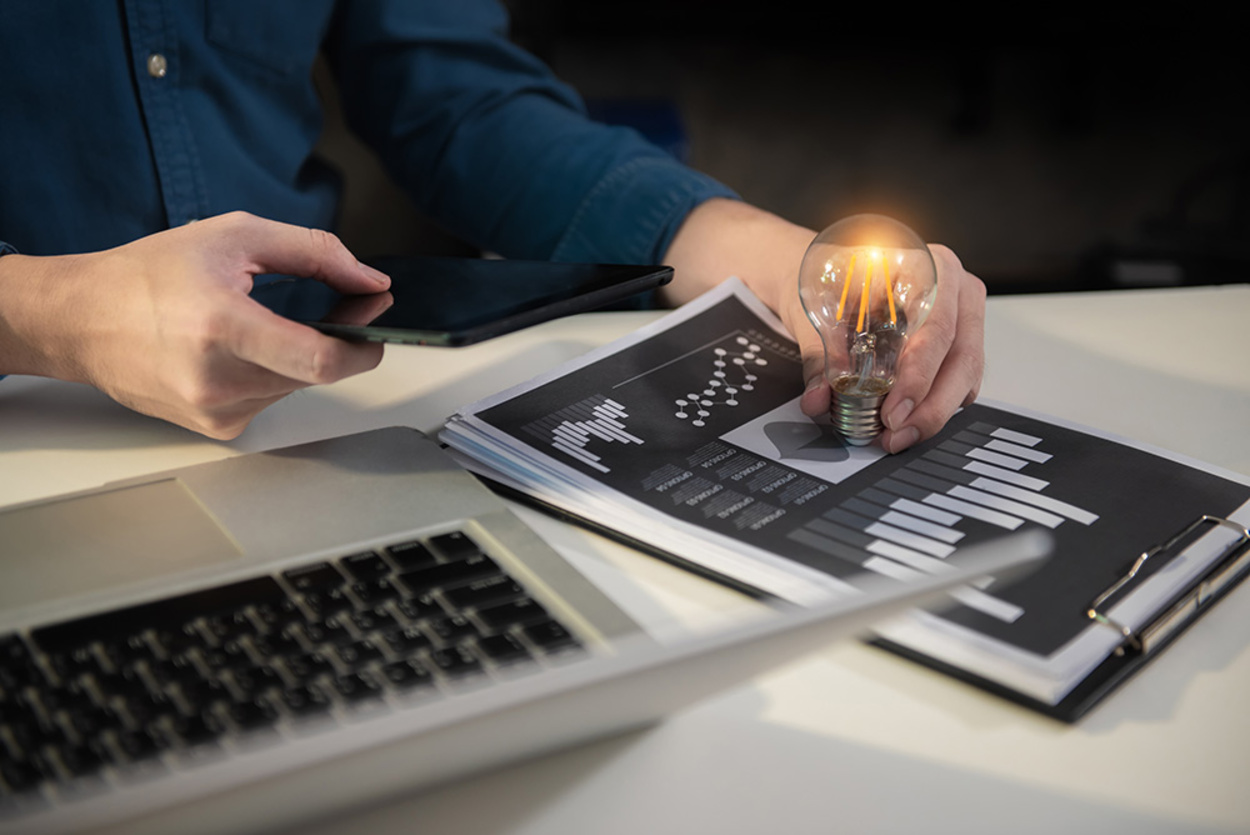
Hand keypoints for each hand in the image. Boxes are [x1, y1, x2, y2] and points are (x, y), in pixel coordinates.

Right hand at [0, 211, 389, 438]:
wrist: (80, 320)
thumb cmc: (147, 275)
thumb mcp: (235, 237)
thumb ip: (313, 252)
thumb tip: (368, 280)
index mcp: (221, 327)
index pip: (320, 359)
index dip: (363, 346)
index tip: (377, 324)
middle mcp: (217, 379)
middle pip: (314, 372)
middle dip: (336, 340)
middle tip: (338, 308)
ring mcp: (215, 411)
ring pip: (296, 386)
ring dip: (298, 357)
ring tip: (259, 324)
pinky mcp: (215, 428)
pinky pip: (270, 400)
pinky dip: (272, 375)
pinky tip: (238, 352)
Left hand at [662, 199, 985, 453]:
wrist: (828, 268)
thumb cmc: (830, 277)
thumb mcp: (817, 308)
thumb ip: (819, 355)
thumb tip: (818, 398)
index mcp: (926, 263)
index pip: (936, 327)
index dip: (917, 376)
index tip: (894, 410)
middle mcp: (953, 286)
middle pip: (961, 356)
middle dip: (930, 406)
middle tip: (896, 433)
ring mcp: (962, 314)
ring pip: (966, 372)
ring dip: (934, 412)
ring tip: (898, 435)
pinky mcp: (958, 341)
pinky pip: (960, 379)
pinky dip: (936, 405)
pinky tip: (910, 422)